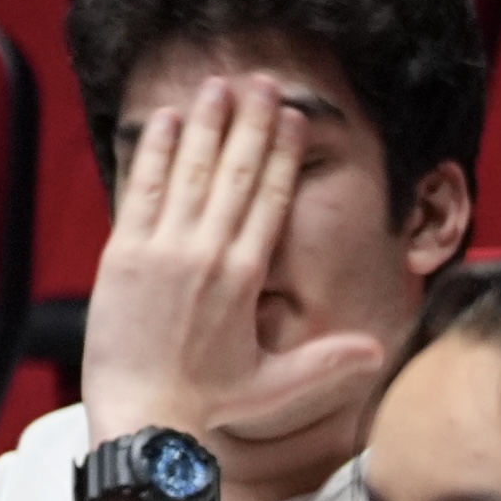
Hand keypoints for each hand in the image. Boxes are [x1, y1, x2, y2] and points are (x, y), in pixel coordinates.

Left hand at [82, 77, 388, 459]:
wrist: (144, 417)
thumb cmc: (207, 405)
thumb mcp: (276, 386)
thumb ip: (327, 362)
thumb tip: (378, 351)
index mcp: (246, 278)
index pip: (269, 199)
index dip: (281, 154)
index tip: (290, 118)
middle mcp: (207, 254)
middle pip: (234, 172)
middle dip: (248, 123)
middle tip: (261, 83)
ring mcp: (161, 250)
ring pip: (189, 171)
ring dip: (204, 124)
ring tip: (217, 86)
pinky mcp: (122, 255)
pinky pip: (141, 190)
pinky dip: (153, 152)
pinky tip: (164, 121)